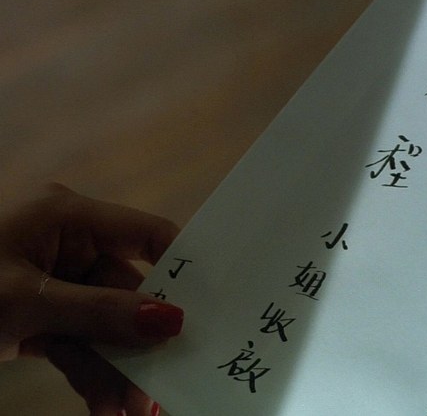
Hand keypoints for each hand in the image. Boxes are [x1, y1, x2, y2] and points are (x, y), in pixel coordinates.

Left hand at [0, 183, 182, 415]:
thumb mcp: (27, 304)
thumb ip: (103, 313)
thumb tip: (173, 321)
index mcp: (68, 216)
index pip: (147, 234)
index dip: (183, 267)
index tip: (214, 305)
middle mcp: (67, 244)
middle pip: (128, 291)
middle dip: (144, 341)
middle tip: (169, 382)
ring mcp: (52, 282)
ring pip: (104, 325)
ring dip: (118, 367)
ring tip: (133, 410)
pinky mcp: (36, 316)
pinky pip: (77, 343)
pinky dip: (90, 373)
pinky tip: (105, 407)